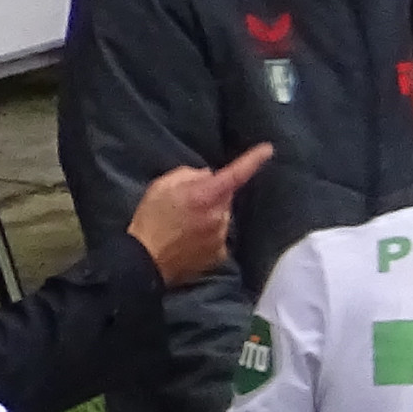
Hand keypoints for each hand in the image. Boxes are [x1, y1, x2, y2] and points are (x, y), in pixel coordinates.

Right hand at [129, 141, 272, 287]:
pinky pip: (219, 236)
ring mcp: (221, 237)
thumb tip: (208, 175)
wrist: (144, 261)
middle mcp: (218, 216)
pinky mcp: (219, 254)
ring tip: (185, 224)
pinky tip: (190, 239)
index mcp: (204, 195)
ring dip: (210, 216)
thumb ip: (188, 175)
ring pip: (222, 217)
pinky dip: (209, 234)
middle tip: (188, 203)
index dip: (252, 161)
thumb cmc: (149, 220)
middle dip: (213, 195)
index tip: (268, 150)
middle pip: (225, 197)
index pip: (235, 174)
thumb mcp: (162, 186)